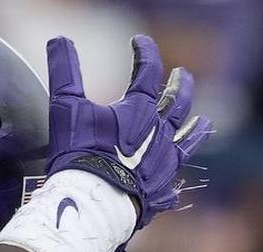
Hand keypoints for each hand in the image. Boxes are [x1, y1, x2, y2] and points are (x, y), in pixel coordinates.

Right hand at [46, 35, 212, 229]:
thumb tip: (59, 39)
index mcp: (138, 111)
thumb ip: (64, 72)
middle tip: (183, 75)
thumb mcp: (65, 108)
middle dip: (180, 85)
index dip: (144, 53)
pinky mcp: (158, 192)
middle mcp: (159, 134)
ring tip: (203, 121)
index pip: (147, 71)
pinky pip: (171, 185)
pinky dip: (171, 180)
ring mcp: (162, 165)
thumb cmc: (79, 153)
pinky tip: (172, 184)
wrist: (92, 202)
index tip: (139, 42)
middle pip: (176, 103)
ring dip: (195, 129)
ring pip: (187, 141)